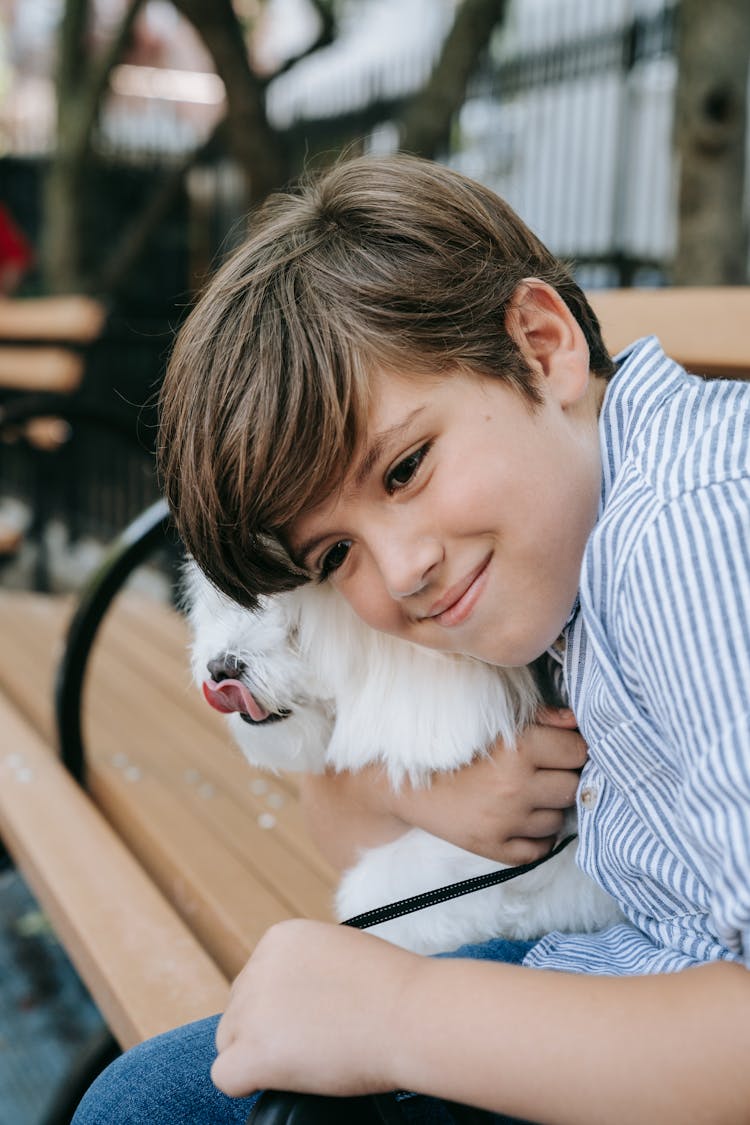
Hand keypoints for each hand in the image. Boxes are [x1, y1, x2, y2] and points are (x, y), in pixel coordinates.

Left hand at [212, 919, 420, 1098]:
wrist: (411, 1014)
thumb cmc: (393, 989)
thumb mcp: (341, 952)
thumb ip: (308, 968)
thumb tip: (295, 1000)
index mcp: (280, 938)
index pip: (256, 981)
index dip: (281, 1007)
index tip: (311, 1019)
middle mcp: (258, 966)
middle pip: (239, 1010)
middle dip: (267, 1030)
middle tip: (311, 1044)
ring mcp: (253, 1008)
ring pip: (228, 1042)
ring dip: (259, 1055)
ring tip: (305, 1061)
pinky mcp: (254, 1049)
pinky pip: (224, 1076)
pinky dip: (248, 1083)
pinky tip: (282, 1080)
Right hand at [389, 707, 586, 864]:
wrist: (407, 784)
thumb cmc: (456, 749)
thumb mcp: (496, 724)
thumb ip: (540, 718)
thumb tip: (575, 722)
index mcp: (517, 750)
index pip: (577, 750)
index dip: (572, 747)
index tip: (560, 748)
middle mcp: (514, 788)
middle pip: (572, 786)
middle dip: (563, 776)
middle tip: (544, 772)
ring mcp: (505, 824)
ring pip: (558, 818)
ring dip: (549, 807)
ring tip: (525, 794)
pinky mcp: (495, 850)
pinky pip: (541, 847)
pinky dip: (536, 835)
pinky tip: (520, 818)